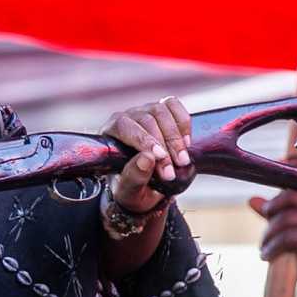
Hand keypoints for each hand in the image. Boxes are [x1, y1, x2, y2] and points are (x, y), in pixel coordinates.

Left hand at [100, 96, 191, 212]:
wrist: (147, 188)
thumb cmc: (132, 188)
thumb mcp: (129, 192)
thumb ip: (134, 177)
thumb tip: (148, 158)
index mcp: (110, 134)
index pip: (124, 127)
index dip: (143, 140)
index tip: (160, 157)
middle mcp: (126, 118)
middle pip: (146, 120)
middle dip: (164, 146)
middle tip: (172, 171)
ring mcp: (144, 111)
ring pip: (161, 111)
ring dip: (175, 137)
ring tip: (182, 161)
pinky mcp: (162, 109)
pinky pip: (173, 105)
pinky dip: (182, 123)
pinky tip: (186, 143)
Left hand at [248, 155, 296, 291]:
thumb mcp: (291, 224)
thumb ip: (274, 211)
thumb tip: (251, 200)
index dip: (290, 164)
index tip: (275, 164)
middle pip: (289, 196)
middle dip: (272, 210)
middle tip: (267, 221)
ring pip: (284, 220)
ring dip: (269, 234)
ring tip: (265, 245)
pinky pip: (286, 238)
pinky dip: (272, 247)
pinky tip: (267, 255)